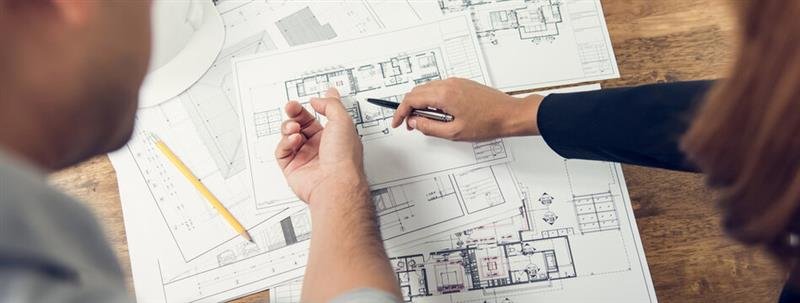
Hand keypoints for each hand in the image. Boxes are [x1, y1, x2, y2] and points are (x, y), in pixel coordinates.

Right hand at [275, 88, 366, 204]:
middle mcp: (320, 146)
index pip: (318, 117)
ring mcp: (306, 156)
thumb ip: (330, 105)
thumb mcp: (343, 121)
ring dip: (289, 127)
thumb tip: (321, 98)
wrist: (334, 183)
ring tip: (294, 128)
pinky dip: (285, 143)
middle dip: (294, 114)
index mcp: (334, 135)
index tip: (307, 100)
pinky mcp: (292, 167)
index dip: (311, 107)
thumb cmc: (343, 158)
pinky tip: (294, 141)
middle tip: (291, 107)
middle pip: (301, 124)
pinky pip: (282, 151)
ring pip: (289, 135)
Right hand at [391, 78, 543, 140]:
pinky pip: (439, 88)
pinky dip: (432, 99)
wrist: (509, 114)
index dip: (400, 112)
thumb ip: (430, 127)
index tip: (397, 122)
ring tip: (425, 121)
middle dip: (409, 108)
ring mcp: (456, 82)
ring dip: (421, 103)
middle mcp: (448, 84)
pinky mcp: (462, 84)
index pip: (412, 100)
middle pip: (417, 92)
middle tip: (410, 124)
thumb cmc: (487, 123)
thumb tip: (415, 123)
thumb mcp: (454, 132)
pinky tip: (438, 113)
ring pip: (428, 89)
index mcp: (444, 95)